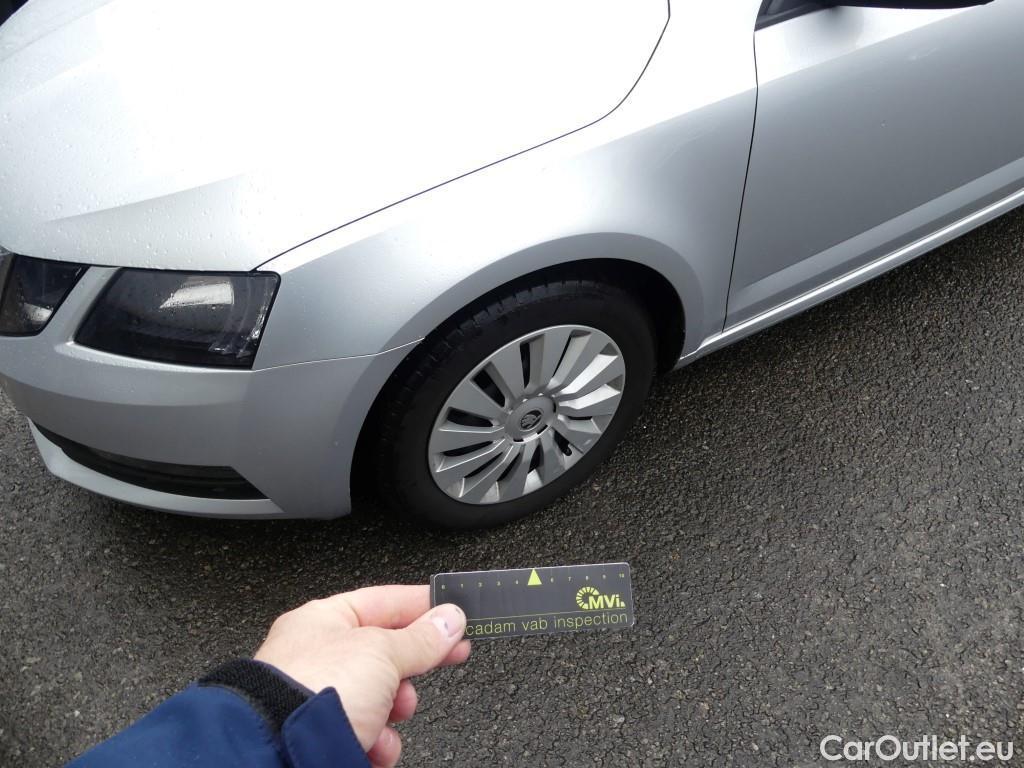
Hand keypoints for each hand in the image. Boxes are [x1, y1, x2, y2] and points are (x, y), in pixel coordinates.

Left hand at [254, 585, 469, 766]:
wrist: (279, 751)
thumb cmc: (311, 691)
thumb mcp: (381, 653)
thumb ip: (421, 638)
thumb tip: (448, 620)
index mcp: (323, 620)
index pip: (384, 602)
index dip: (422, 606)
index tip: (454, 612)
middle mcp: (316, 655)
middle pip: (383, 653)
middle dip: (411, 665)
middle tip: (447, 657)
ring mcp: (317, 697)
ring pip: (378, 696)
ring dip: (395, 708)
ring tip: (394, 711)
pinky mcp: (322, 733)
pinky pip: (366, 732)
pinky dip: (379, 741)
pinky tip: (375, 744)